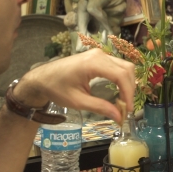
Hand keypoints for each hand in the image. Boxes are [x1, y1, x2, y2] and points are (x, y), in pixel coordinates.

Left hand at [16, 48, 135, 122]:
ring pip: (124, 66)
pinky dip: (121, 79)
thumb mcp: (78, 101)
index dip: (128, 93)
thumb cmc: (56, 88)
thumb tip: (119, 117)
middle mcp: (99, 55)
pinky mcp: (98, 57)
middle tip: (126, 108)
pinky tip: (119, 93)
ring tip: (123, 102)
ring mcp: (99, 54)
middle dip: (130, 89)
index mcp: (93, 63)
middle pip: (126, 69)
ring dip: (127, 84)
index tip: (128, 110)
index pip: (121, 75)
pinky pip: (117, 66)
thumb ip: (100, 107)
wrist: (42, 78)